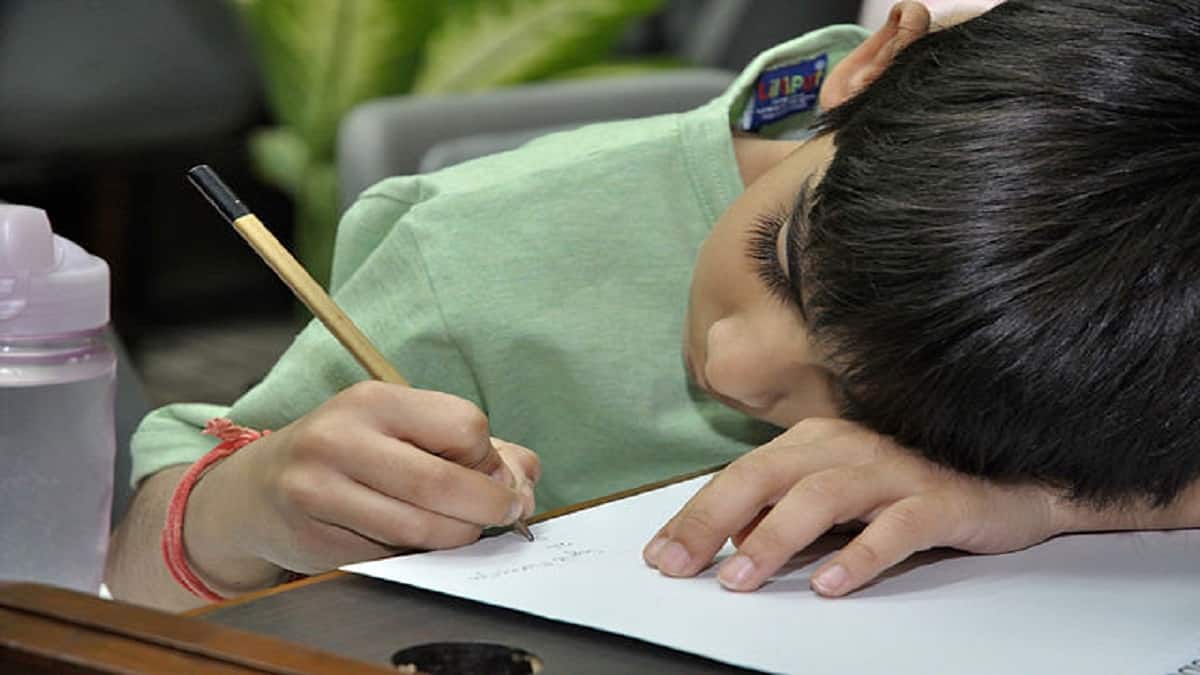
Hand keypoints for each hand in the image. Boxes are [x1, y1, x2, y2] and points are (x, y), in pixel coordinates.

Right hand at [186, 381, 538, 590]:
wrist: (259, 490)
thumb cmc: (351, 452)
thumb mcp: (404, 427)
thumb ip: (474, 447)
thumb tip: (527, 478)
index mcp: (373, 400)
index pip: (464, 426)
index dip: (489, 456)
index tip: (491, 470)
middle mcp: (340, 440)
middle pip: (444, 483)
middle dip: (490, 507)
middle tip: (505, 514)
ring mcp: (320, 493)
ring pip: (422, 530)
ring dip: (458, 536)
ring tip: (462, 527)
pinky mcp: (316, 542)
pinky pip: (393, 557)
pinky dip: (420, 554)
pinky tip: (415, 539)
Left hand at [642, 418, 1062, 596]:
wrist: (1008, 479)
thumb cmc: (911, 484)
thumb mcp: (838, 495)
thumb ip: (787, 512)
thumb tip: (732, 541)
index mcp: (815, 442)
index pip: (741, 476)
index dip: (695, 514)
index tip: (658, 554)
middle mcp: (848, 447)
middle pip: (767, 477)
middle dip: (714, 520)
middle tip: (679, 565)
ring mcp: (894, 471)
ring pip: (823, 497)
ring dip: (776, 537)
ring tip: (741, 576)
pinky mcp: (940, 499)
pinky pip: (896, 527)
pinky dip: (860, 555)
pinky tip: (830, 583)